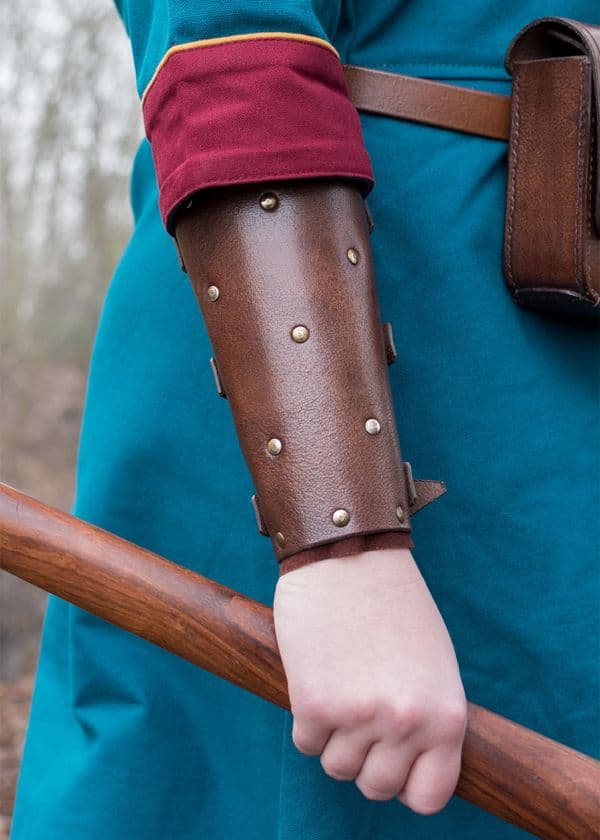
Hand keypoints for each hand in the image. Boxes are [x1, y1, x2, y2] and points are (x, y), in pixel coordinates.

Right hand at [273, 548, 466, 814]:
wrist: (349, 554)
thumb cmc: (394, 602)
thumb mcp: (435, 663)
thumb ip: (428, 716)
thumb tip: (414, 761)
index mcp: (446, 715)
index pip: (429, 797)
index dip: (407, 784)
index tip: (395, 763)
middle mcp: (407, 723)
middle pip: (376, 787)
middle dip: (365, 758)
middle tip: (360, 714)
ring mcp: (360, 717)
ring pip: (337, 767)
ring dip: (334, 736)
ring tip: (340, 686)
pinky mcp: (314, 705)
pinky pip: (306, 743)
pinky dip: (307, 718)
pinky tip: (318, 676)